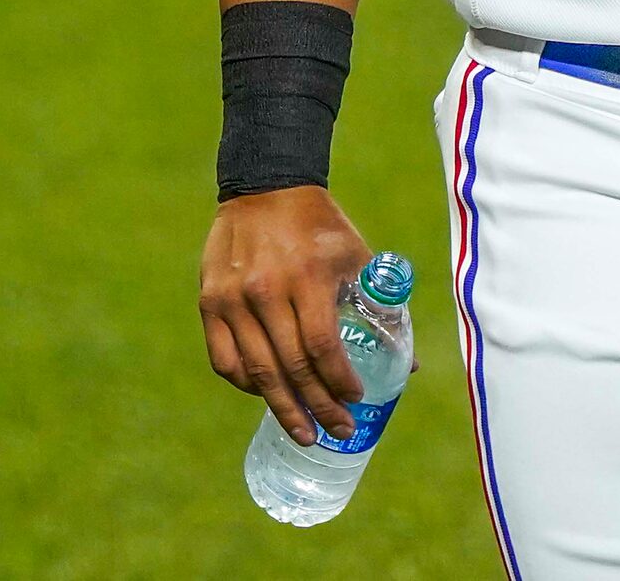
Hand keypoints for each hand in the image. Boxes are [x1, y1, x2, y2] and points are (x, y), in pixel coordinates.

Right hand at [198, 186, 372, 442]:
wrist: (265, 187)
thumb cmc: (319, 226)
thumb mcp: (356, 255)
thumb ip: (379, 306)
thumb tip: (409, 363)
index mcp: (308, 275)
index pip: (323, 346)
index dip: (339, 380)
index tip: (357, 399)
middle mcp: (266, 289)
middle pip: (292, 366)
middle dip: (318, 407)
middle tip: (337, 430)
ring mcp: (233, 298)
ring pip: (257, 371)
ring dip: (283, 408)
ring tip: (305, 433)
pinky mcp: (210, 301)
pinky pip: (225, 360)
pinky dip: (246, 385)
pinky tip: (267, 396)